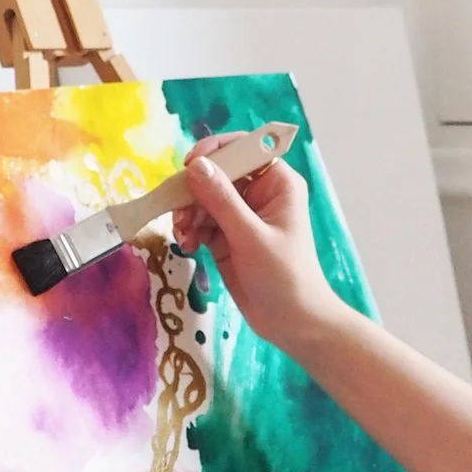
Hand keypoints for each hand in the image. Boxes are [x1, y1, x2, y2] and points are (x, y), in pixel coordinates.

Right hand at [170, 132, 344, 353]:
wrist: (292, 323)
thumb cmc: (284, 276)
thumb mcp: (250, 236)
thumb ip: (221, 200)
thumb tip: (195, 165)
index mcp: (277, 182)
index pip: (242, 149)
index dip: (214, 151)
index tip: (188, 165)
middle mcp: (258, 192)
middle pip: (216, 173)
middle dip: (194, 191)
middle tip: (179, 213)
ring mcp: (241, 215)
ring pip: (203, 198)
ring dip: (188, 213)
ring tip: (183, 235)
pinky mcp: (227, 236)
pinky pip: (200, 221)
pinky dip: (190, 230)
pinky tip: (187, 245)